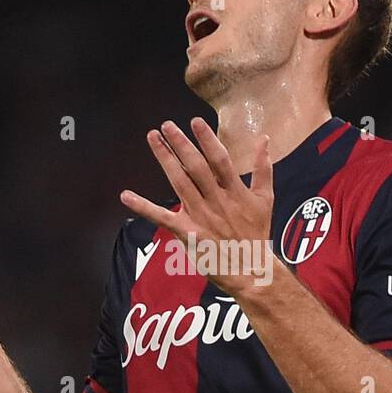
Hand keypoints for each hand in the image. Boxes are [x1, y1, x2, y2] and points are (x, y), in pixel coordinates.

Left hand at [120, 118, 275, 295]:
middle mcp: (216, 200)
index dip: (207, 139)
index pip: (219, 159)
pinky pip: (161, 218)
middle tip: (166, 125)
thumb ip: (263, 168)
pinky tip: (125, 195)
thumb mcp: (266, 199)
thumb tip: (265, 139)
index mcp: (235, 191)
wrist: (251, 270)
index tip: (195, 122)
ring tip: (153, 138)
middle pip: (196, 167)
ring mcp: (200, 216)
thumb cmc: (257, 234)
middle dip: (180, 144)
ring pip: (179, 182)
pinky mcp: (186, 233)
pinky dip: (143, 207)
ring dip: (165, 159)